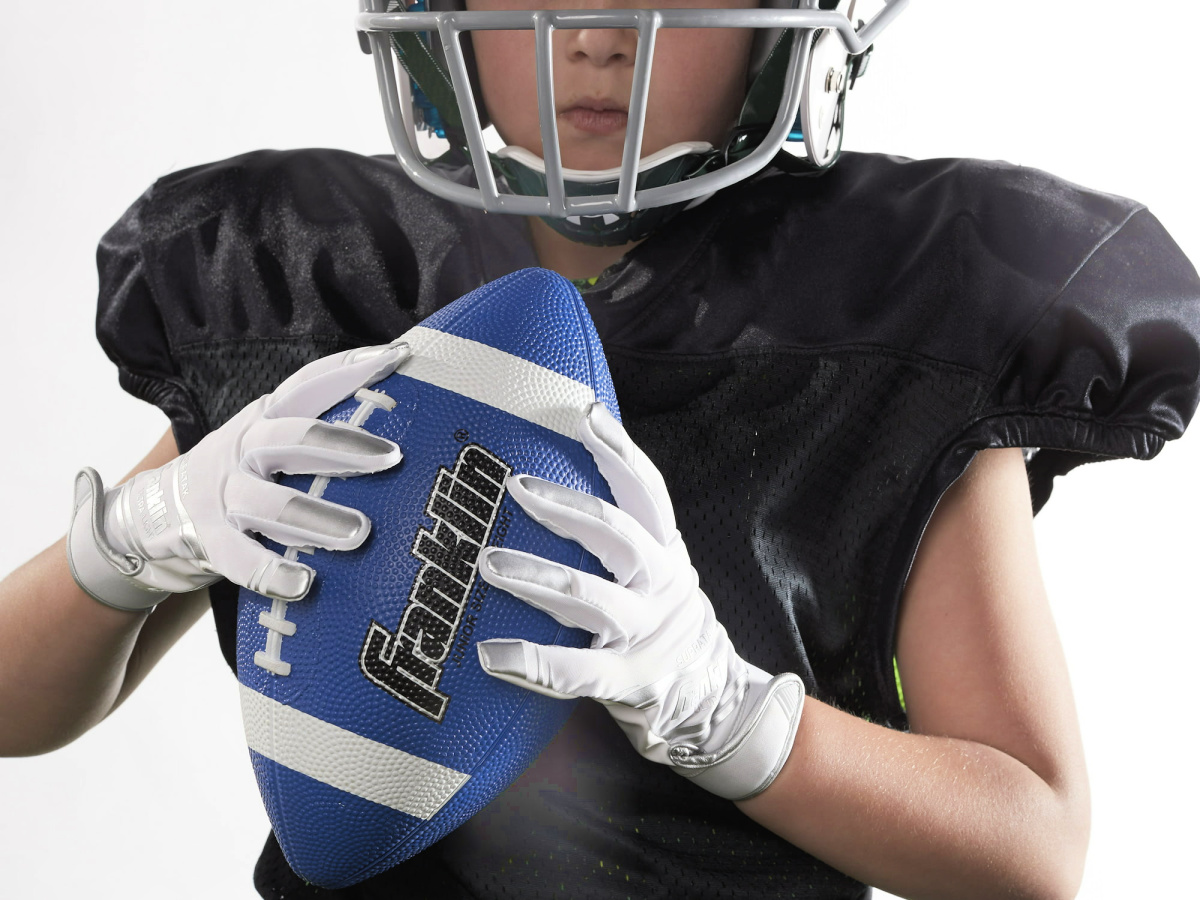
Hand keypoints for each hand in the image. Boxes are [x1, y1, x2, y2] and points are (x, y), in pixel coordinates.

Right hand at [67, 340, 409, 610]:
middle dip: (344, 445)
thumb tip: (402, 437)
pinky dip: (271, 571)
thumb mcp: (271, 444)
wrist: (154, 515)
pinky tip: (303, 583)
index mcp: (267, 419)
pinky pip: (239, 557)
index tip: (398, 356)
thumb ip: (318, 438)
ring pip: (271, 502)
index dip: (349, 368)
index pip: (309, 384)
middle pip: (294, 437)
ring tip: (359, 533)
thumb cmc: (242, 477)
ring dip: (317, 517)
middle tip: (392, 457)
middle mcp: (245, 448)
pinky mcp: (207, 538)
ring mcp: (224, 493)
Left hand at [475, 403, 804, 800]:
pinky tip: (490, 654)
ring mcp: (641, 633)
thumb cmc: (659, 619)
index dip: (619, 451)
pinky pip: (574, 672)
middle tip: (515, 487)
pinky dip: (530, 660)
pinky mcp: (623, 680)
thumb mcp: (657, 568)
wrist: (709, 698)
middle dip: (564, 507)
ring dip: (535, 577)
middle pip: (615, 534)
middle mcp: (659, 584)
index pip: (648, 490)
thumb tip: (552, 478)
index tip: (586, 414)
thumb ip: (621, 533)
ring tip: (487, 563)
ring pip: (588, 597)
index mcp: (666, 551)